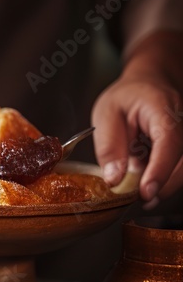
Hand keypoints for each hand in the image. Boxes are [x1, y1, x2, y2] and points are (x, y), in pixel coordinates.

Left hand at [92, 30, 182, 206]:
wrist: (150, 82)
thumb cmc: (127, 97)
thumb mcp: (106, 115)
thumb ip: (109, 147)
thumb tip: (114, 180)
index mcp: (163, 109)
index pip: (169, 142)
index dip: (159, 170)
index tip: (146, 192)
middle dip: (163, 184)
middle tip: (139, 199)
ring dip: (165, 185)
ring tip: (143, 196)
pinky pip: (180, 166)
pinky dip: (165, 178)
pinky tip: (148, 185)